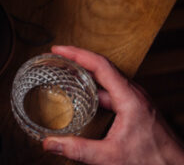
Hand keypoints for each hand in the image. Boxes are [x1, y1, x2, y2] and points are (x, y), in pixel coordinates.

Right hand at [43, 45, 183, 164]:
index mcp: (129, 98)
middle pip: (103, 66)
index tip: (58, 50)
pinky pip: (114, 90)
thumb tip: (51, 143)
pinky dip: (97, 87)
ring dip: (88, 72)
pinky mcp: (139, 110)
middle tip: (59, 57)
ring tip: (69, 72)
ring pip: (110, 78)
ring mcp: (138, 101)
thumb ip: (78, 150)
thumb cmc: (155, 162)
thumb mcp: (111, 157)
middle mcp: (135, 95)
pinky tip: (87, 97)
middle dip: (79, 58)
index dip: (76, 54)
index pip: (99, 64)